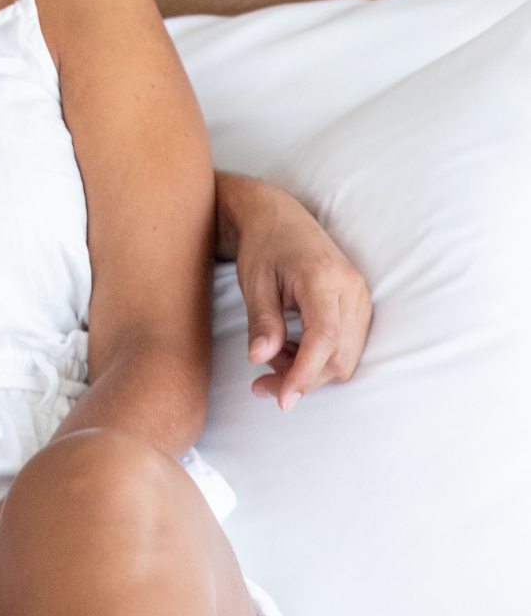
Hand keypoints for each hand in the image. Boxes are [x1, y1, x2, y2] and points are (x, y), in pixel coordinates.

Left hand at [221, 174, 371, 407]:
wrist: (279, 216)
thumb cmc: (263, 246)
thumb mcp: (254, 281)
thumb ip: (261, 321)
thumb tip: (259, 359)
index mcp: (322, 276)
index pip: (324, 338)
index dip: (305, 374)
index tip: (282, 399)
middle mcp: (351, 288)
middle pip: (339, 355)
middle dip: (302, 378)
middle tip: (261, 381)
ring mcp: (361, 297)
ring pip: (346, 357)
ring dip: (310, 370)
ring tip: (273, 356)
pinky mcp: (359, 305)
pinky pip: (347, 347)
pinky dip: (320, 359)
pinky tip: (291, 350)